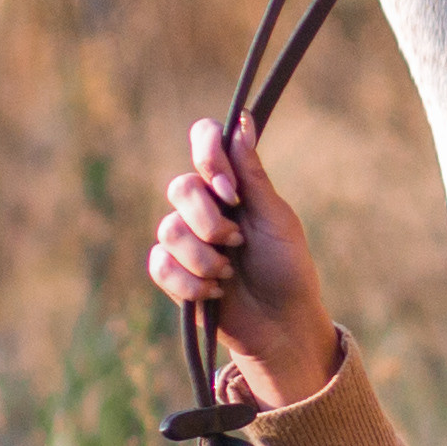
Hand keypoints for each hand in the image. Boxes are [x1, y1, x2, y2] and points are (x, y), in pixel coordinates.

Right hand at [147, 116, 341, 412]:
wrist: (281, 325)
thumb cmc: (287, 268)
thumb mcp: (276, 218)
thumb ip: (252, 173)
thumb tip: (242, 120)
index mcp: (232, 184)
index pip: (204, 140)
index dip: (208, 157)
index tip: (229, 189)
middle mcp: (204, 206)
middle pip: (180, 187)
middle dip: (209, 221)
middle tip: (238, 242)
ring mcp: (186, 240)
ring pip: (168, 230)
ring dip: (203, 257)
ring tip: (229, 275)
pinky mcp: (173, 274)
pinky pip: (159, 264)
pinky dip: (189, 282)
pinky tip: (214, 293)